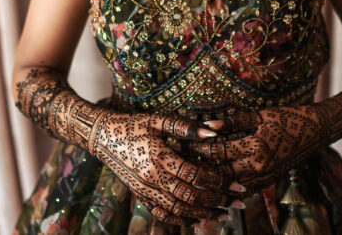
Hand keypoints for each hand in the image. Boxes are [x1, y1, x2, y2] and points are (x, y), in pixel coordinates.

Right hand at [89, 111, 244, 224]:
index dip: (219, 183)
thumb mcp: (159, 121)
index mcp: (160, 158)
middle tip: (238, 203)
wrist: (102, 137)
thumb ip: (186, 128)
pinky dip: (181, 219)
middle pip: (191, 197)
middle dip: (217, 202)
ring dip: (202, 214)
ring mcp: (145, 190)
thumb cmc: (133, 125)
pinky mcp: (140, 195)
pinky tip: (196, 219)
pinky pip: (163, 213)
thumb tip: (213, 134)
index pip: (196, 177)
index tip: (237, 185)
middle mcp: (152, 179)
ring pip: (178, 210)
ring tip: (222, 215)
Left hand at [187, 106, 327, 188]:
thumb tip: (206, 124)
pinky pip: (240, 191)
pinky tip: (210, 186)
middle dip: (195, 167)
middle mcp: (258, 167)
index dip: (195, 146)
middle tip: (175, 161)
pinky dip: (224, 190)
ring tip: (187, 175)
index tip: (177, 141)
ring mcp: (263, 178)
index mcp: (255, 147)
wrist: (315, 133)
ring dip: (207, 181)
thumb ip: (233, 121)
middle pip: (217, 174)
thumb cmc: (287, 118)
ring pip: (227, 187)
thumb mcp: (260, 115)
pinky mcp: (266, 183)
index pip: (216, 151)